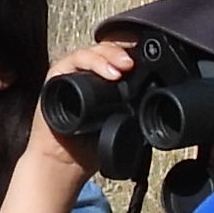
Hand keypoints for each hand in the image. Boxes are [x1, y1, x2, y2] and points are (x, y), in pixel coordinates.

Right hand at [34, 31, 142, 166]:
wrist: (63, 162)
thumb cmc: (89, 146)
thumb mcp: (121, 123)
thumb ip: (135, 108)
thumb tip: (156, 98)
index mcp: (106, 81)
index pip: (121, 56)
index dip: (133, 54)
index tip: (149, 60)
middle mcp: (89, 73)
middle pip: (108, 50)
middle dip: (123, 52)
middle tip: (134, 64)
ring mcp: (72, 72)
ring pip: (93, 51)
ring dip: (110, 56)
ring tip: (124, 67)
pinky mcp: (57, 76)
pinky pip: (74, 60)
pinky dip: (92, 62)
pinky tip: (108, 73)